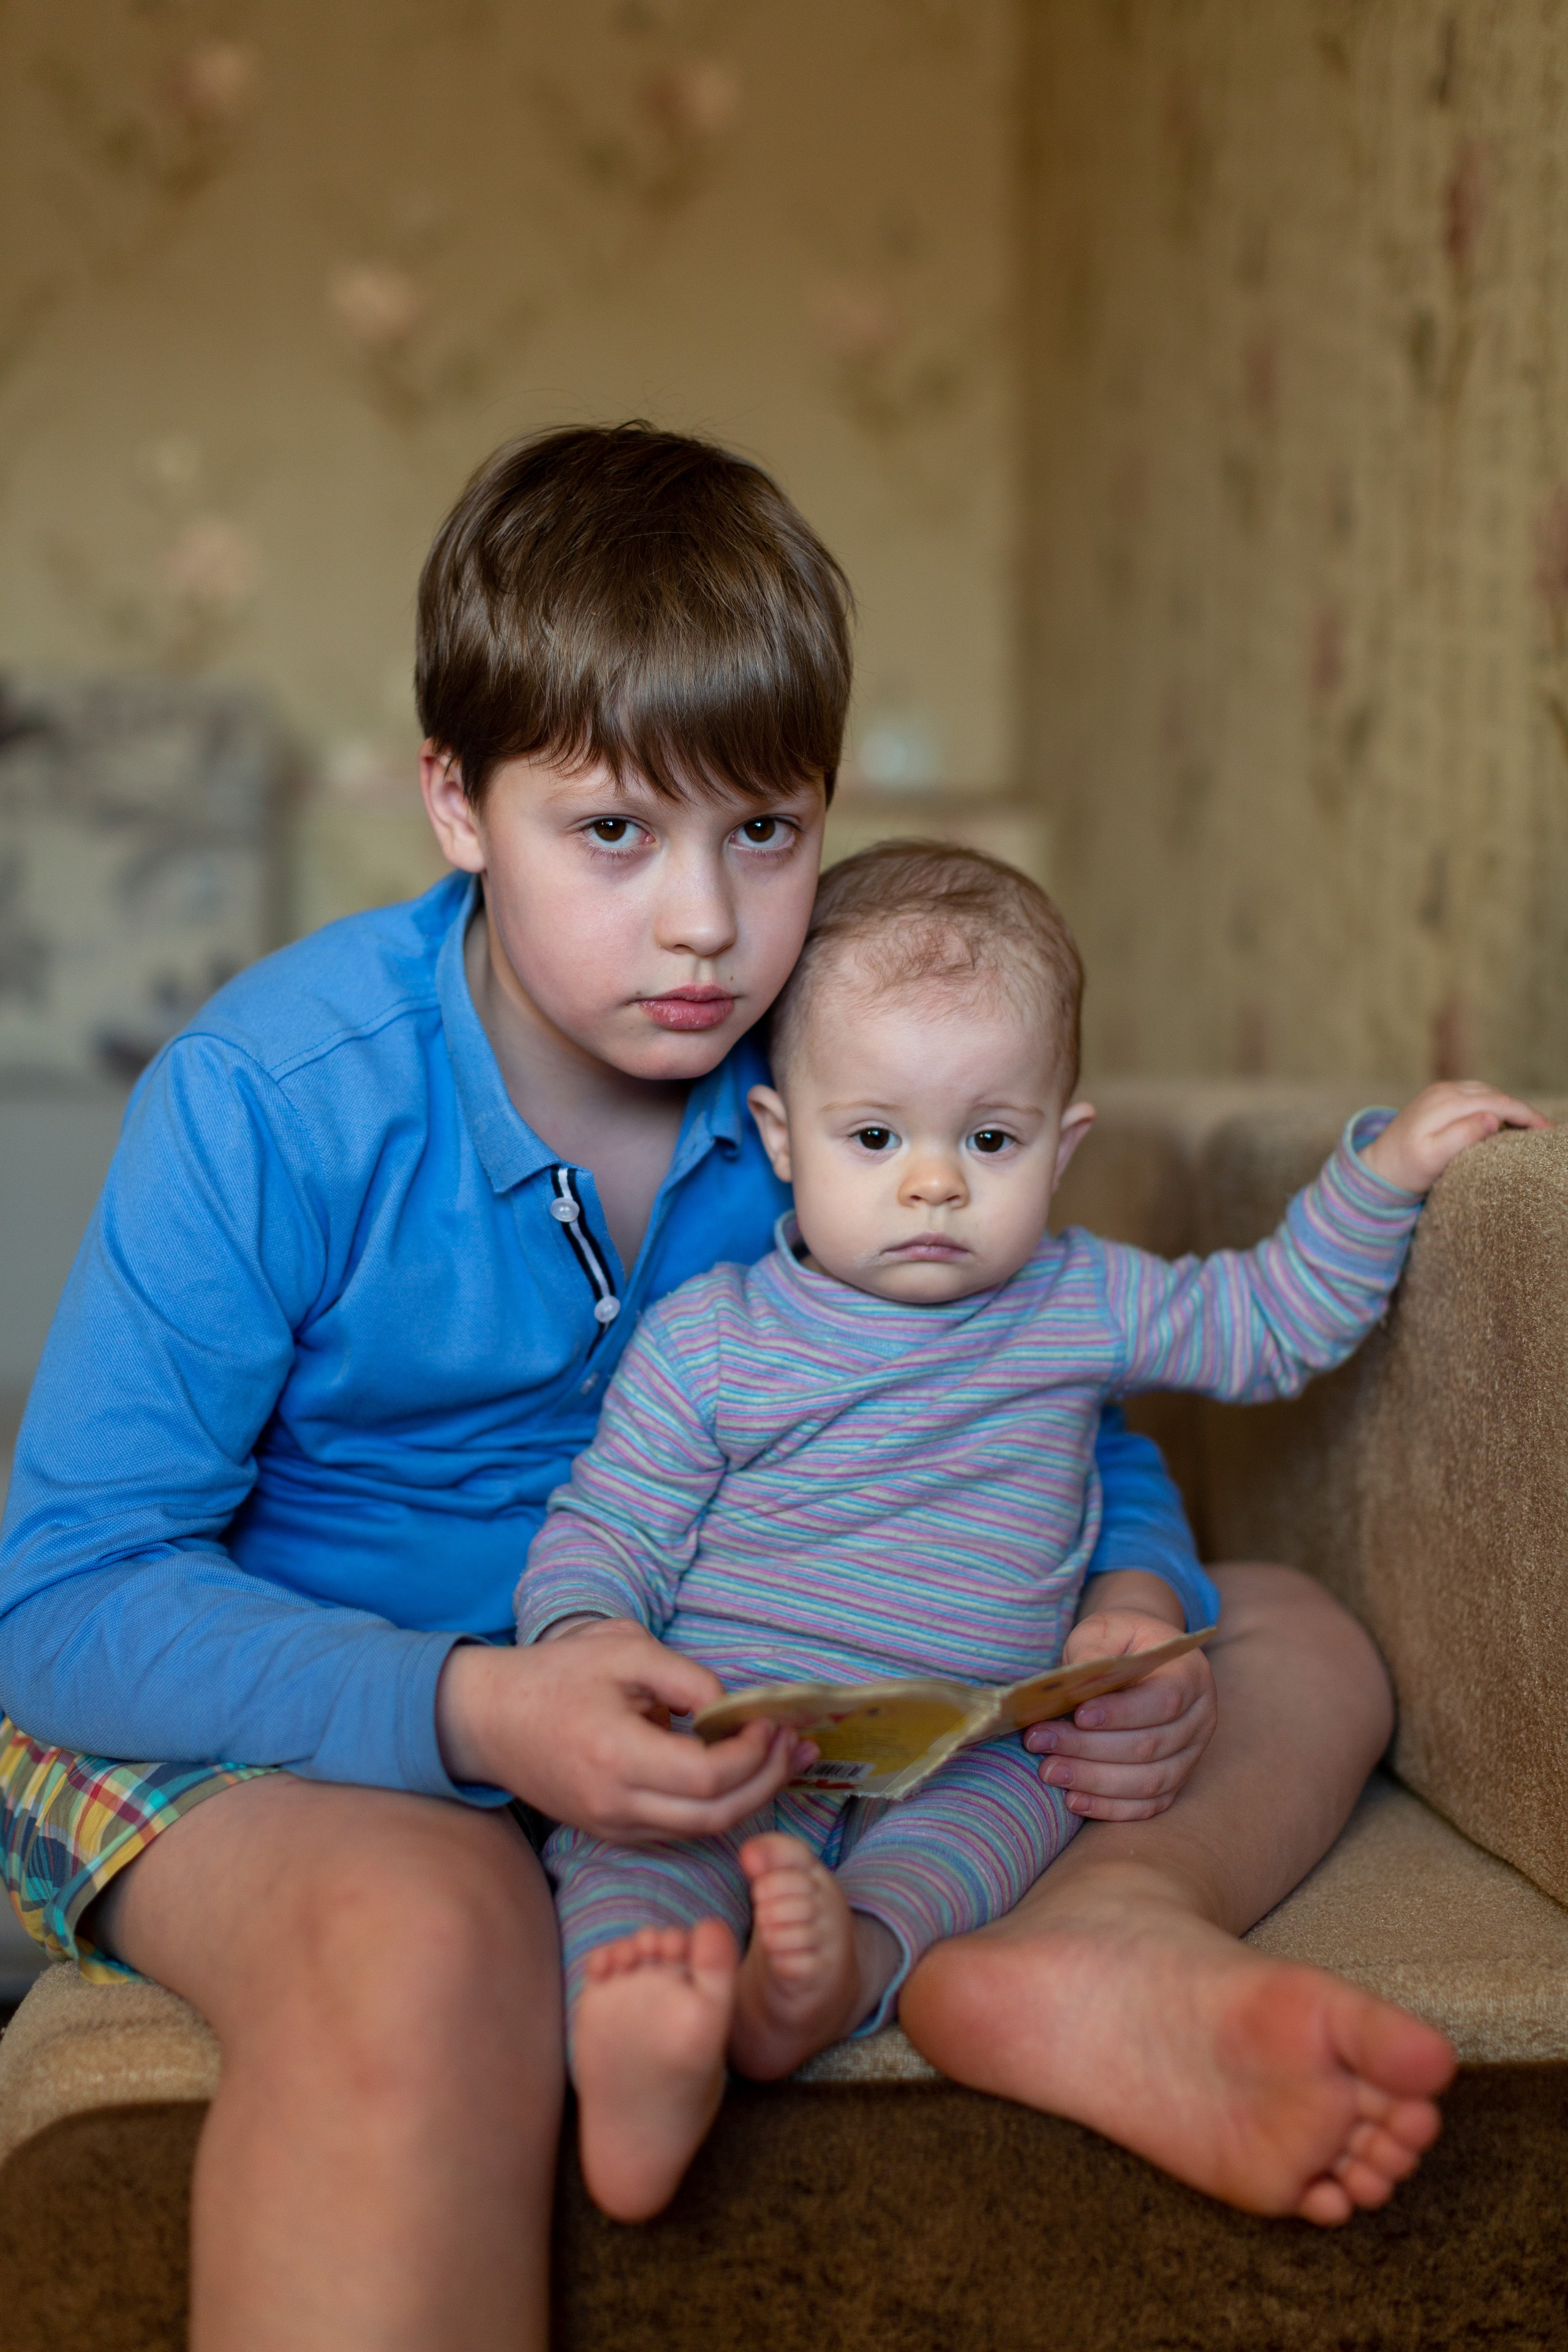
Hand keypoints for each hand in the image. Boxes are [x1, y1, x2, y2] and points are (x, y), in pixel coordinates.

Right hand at [435, 1618, 808, 1843]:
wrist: (487, 1719)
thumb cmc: (554, 1676)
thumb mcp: (623, 1650)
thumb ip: (685, 1677)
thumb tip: (731, 1709)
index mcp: (618, 1755)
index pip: (710, 1776)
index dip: (754, 1753)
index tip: (772, 1720)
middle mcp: (617, 1804)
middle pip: (717, 1816)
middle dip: (767, 1780)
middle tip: (794, 1743)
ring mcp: (613, 1826)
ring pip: (703, 1831)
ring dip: (751, 1798)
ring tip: (784, 1759)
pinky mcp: (612, 1832)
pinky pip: (678, 1830)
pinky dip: (717, 1807)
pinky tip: (740, 1775)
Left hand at [1024, 1606, 1216, 1820]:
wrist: (1138, 1657)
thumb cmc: (1120, 1641)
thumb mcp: (1104, 1630)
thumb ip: (1093, 1651)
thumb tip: (1076, 1684)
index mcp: (1190, 1675)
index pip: (1164, 1701)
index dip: (1121, 1713)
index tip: (1078, 1716)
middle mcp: (1200, 1719)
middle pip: (1150, 1746)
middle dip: (1090, 1748)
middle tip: (1040, 1742)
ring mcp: (1191, 1755)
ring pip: (1148, 1782)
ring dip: (1094, 1781)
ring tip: (1049, 1771)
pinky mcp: (1175, 1782)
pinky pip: (1147, 1806)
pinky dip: (1110, 1808)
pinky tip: (1073, 1799)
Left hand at [1361, 1080, 1546, 1195]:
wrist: (1379, 1165)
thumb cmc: (1407, 1168)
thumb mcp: (1432, 1158)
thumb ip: (1461, 1137)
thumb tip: (1491, 1117)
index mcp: (1445, 1103)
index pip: (1496, 1102)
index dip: (1524, 1114)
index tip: (1546, 1130)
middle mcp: (1444, 1090)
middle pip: (1495, 1094)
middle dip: (1523, 1110)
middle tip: (1547, 1131)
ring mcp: (1441, 1090)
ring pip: (1487, 1092)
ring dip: (1510, 1106)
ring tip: (1531, 1126)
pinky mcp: (1440, 1096)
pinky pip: (1476, 1095)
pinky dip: (1495, 1104)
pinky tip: (1506, 1120)